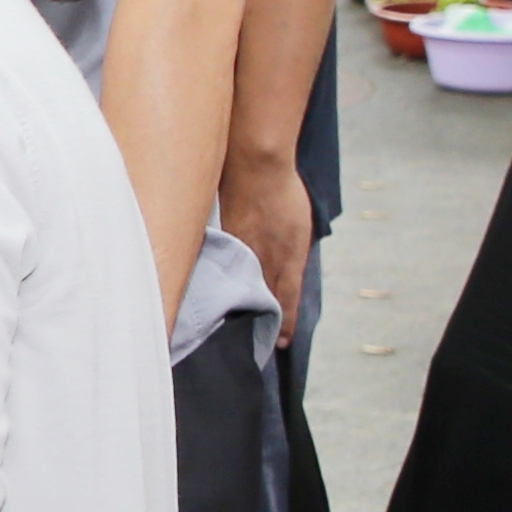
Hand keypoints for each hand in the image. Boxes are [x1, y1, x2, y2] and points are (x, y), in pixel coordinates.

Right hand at [224, 149, 315, 326]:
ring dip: (238, 308)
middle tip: (255, 345)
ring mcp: (239, 254)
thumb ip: (293, 253)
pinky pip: (219, 271)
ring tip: (231, 327)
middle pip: (262, 302)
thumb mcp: (300, 228)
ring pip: (239, 290)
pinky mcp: (219, 243)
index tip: (281, 343)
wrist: (257, 166)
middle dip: (259, 324)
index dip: (284, 324)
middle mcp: (264, 262)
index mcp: (288, 259)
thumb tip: (286, 270)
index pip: (286, 301)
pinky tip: (211, 296)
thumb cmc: (284, 192)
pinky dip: (217, 285)